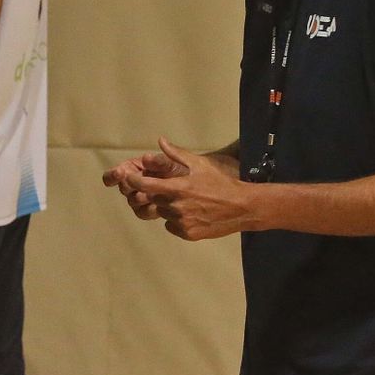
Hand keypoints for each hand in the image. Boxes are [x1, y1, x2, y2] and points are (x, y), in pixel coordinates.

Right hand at [102, 149, 188, 220]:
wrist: (199, 187)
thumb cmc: (183, 169)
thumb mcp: (174, 162)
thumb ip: (160, 160)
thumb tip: (147, 157)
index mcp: (133, 168)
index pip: (114, 174)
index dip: (112, 175)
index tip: (120, 173)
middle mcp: (133, 184)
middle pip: (123, 189)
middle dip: (132, 186)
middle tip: (143, 183)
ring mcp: (139, 199)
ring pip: (133, 202)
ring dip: (142, 198)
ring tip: (154, 194)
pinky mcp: (148, 210)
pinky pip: (143, 212)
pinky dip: (151, 208)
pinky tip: (161, 204)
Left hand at [123, 137, 253, 240]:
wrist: (244, 207)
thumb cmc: (222, 182)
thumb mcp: (200, 164)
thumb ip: (177, 154)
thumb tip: (160, 141)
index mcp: (178, 188)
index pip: (145, 185)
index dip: (134, 181)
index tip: (130, 177)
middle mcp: (176, 207)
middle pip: (154, 200)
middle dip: (159, 193)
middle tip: (176, 189)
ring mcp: (182, 222)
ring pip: (163, 214)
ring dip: (169, 207)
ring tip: (188, 201)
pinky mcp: (188, 234)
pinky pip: (172, 226)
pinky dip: (176, 221)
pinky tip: (191, 213)